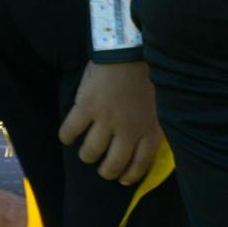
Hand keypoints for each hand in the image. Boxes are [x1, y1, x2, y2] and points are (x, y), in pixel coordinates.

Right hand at [60, 61, 161, 183]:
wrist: (130, 47)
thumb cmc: (148, 71)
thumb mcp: (161, 102)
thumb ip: (155, 122)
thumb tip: (149, 141)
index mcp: (150, 128)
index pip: (140, 164)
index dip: (130, 176)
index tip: (124, 179)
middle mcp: (128, 130)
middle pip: (113, 165)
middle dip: (106, 171)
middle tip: (102, 168)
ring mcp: (106, 120)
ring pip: (90, 153)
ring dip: (87, 155)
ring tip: (86, 151)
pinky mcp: (86, 108)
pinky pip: (69, 132)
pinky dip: (66, 136)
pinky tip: (68, 135)